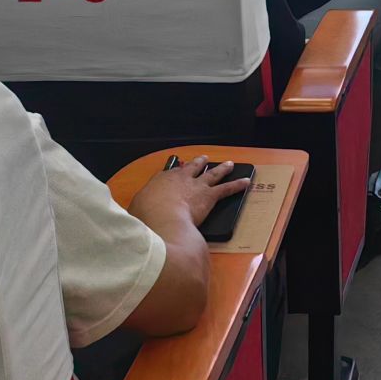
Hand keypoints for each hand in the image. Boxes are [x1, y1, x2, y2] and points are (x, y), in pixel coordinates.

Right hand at [129, 155, 250, 229]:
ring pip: (212, 174)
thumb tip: (134, 216)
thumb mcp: (135, 212)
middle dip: (199, 163)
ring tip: (229, 164)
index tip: (175, 172)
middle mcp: (180, 179)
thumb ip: (138, 210)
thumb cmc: (145, 218)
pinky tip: (245, 182)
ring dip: (221, 168)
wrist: (163, 220)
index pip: (168, 174)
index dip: (173, 174)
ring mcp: (196, 186)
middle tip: (204, 159)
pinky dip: (237, 185)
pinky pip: (226, 189)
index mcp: (161, 181)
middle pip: (192, 168)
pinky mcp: (209, 196)